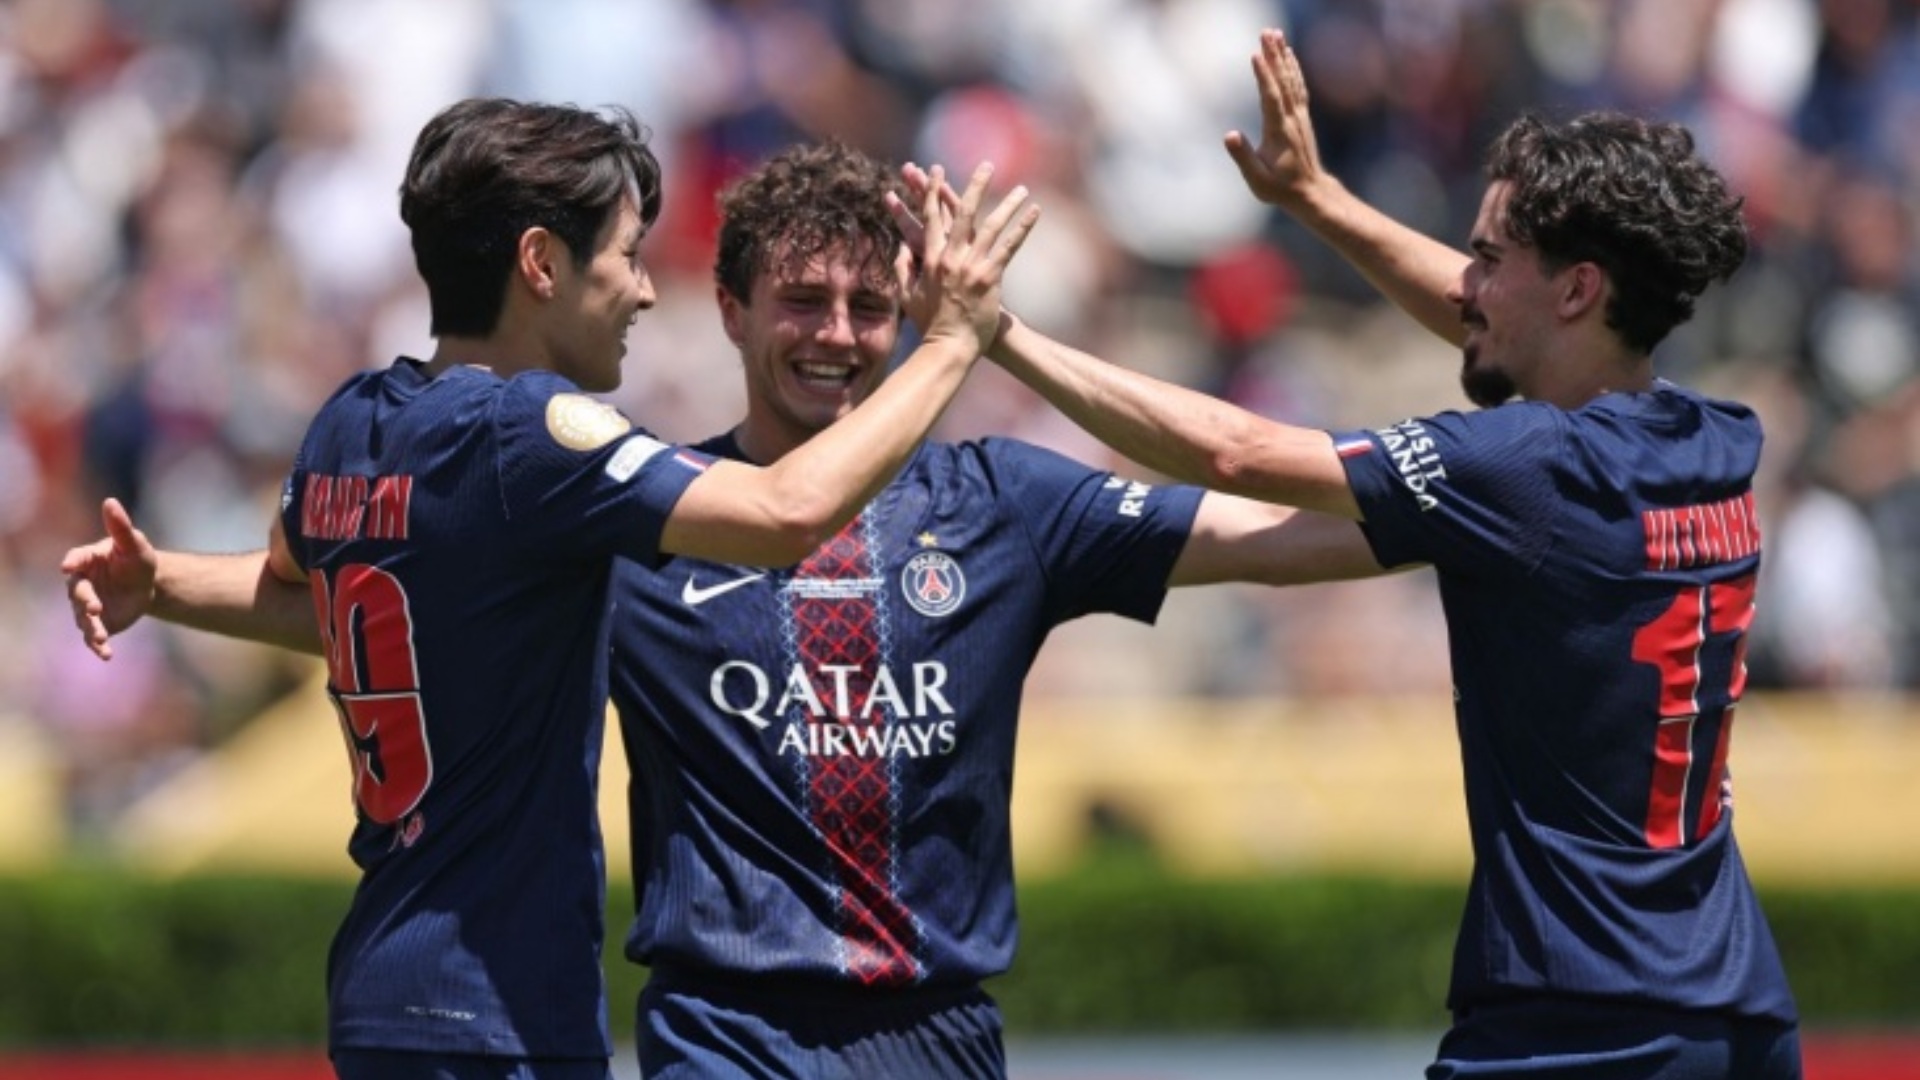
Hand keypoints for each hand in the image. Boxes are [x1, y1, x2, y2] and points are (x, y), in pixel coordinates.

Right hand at [61, 497, 157, 659]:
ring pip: (83, 619)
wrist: (146, 584)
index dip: (72, 562)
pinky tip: (107, 655)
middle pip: (77, 594)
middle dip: (84, 602)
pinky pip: (94, 637)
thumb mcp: (134, 543)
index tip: (69, 566)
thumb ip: (121, 526)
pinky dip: (98, 646)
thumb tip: (110, 502)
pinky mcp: (98, 624)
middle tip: (95, 609)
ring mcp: (87, 606)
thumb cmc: (136, 559)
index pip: (75, 560)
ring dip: (90, 628)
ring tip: (100, 637)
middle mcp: (80, 584)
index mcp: (85, 561)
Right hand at [896, 161, 1037, 353]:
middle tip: (987, 165)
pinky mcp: (990, 277)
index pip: (930, 217)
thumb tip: (901, 248)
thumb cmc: (930, 325)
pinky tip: (1034, 212)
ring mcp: (971, 266)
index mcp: (930, 259)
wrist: (949, 346)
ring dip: (1008, 204)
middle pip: (962, 213)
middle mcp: (951, 258)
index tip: (936, 170)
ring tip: (1023, 189)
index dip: (932, 191)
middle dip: (975, 186)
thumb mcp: (908, 296)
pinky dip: (1022, 228)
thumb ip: (903, 269)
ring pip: (991, 225)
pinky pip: (1009, 246)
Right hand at [1223, 28, 1328, 210]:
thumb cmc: (1279, 188)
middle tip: (1266, 33)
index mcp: (1279, 131)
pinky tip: (1288, 55)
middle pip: (1283, 81)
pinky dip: (1293, 68)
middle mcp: (1292, 119)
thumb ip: (1243, 157)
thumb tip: (1229, 135)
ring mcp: (1299, 116)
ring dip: (1283, 56)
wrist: (1310, 192)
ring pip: (1291, 80)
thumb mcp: (1256, 180)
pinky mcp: (1302, 117)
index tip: (1256, 54)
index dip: (1264, 76)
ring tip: (1276, 35)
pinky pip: (1298, 86)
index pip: (1270, 98)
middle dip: (1274, 56)